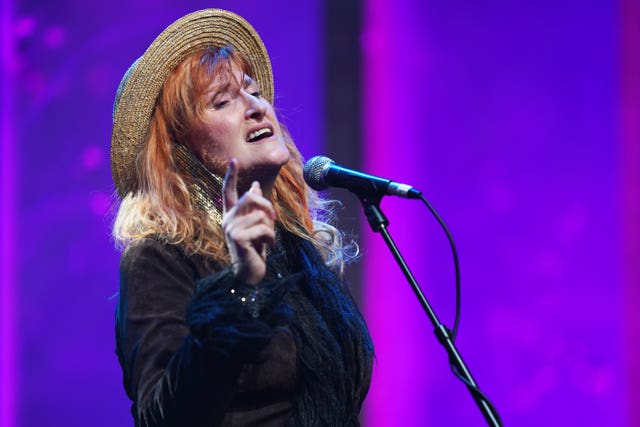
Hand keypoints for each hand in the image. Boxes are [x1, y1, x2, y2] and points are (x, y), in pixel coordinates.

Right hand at [222, 158, 276, 284]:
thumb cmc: (254, 250)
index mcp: (231, 215)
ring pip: (260, 214)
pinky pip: (263, 228)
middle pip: (250, 197)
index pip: (229, 192)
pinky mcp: (238, 238)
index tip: (233, 160)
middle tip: (274, 218)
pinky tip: (267, 247)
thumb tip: (255, 185)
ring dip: (270, 228)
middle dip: (267, 205)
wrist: (249, 274)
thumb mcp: (257, 225)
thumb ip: (255, 208)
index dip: (231, 176)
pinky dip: (271, 238)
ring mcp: (231, 229)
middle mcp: (228, 220)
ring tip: (267, 240)